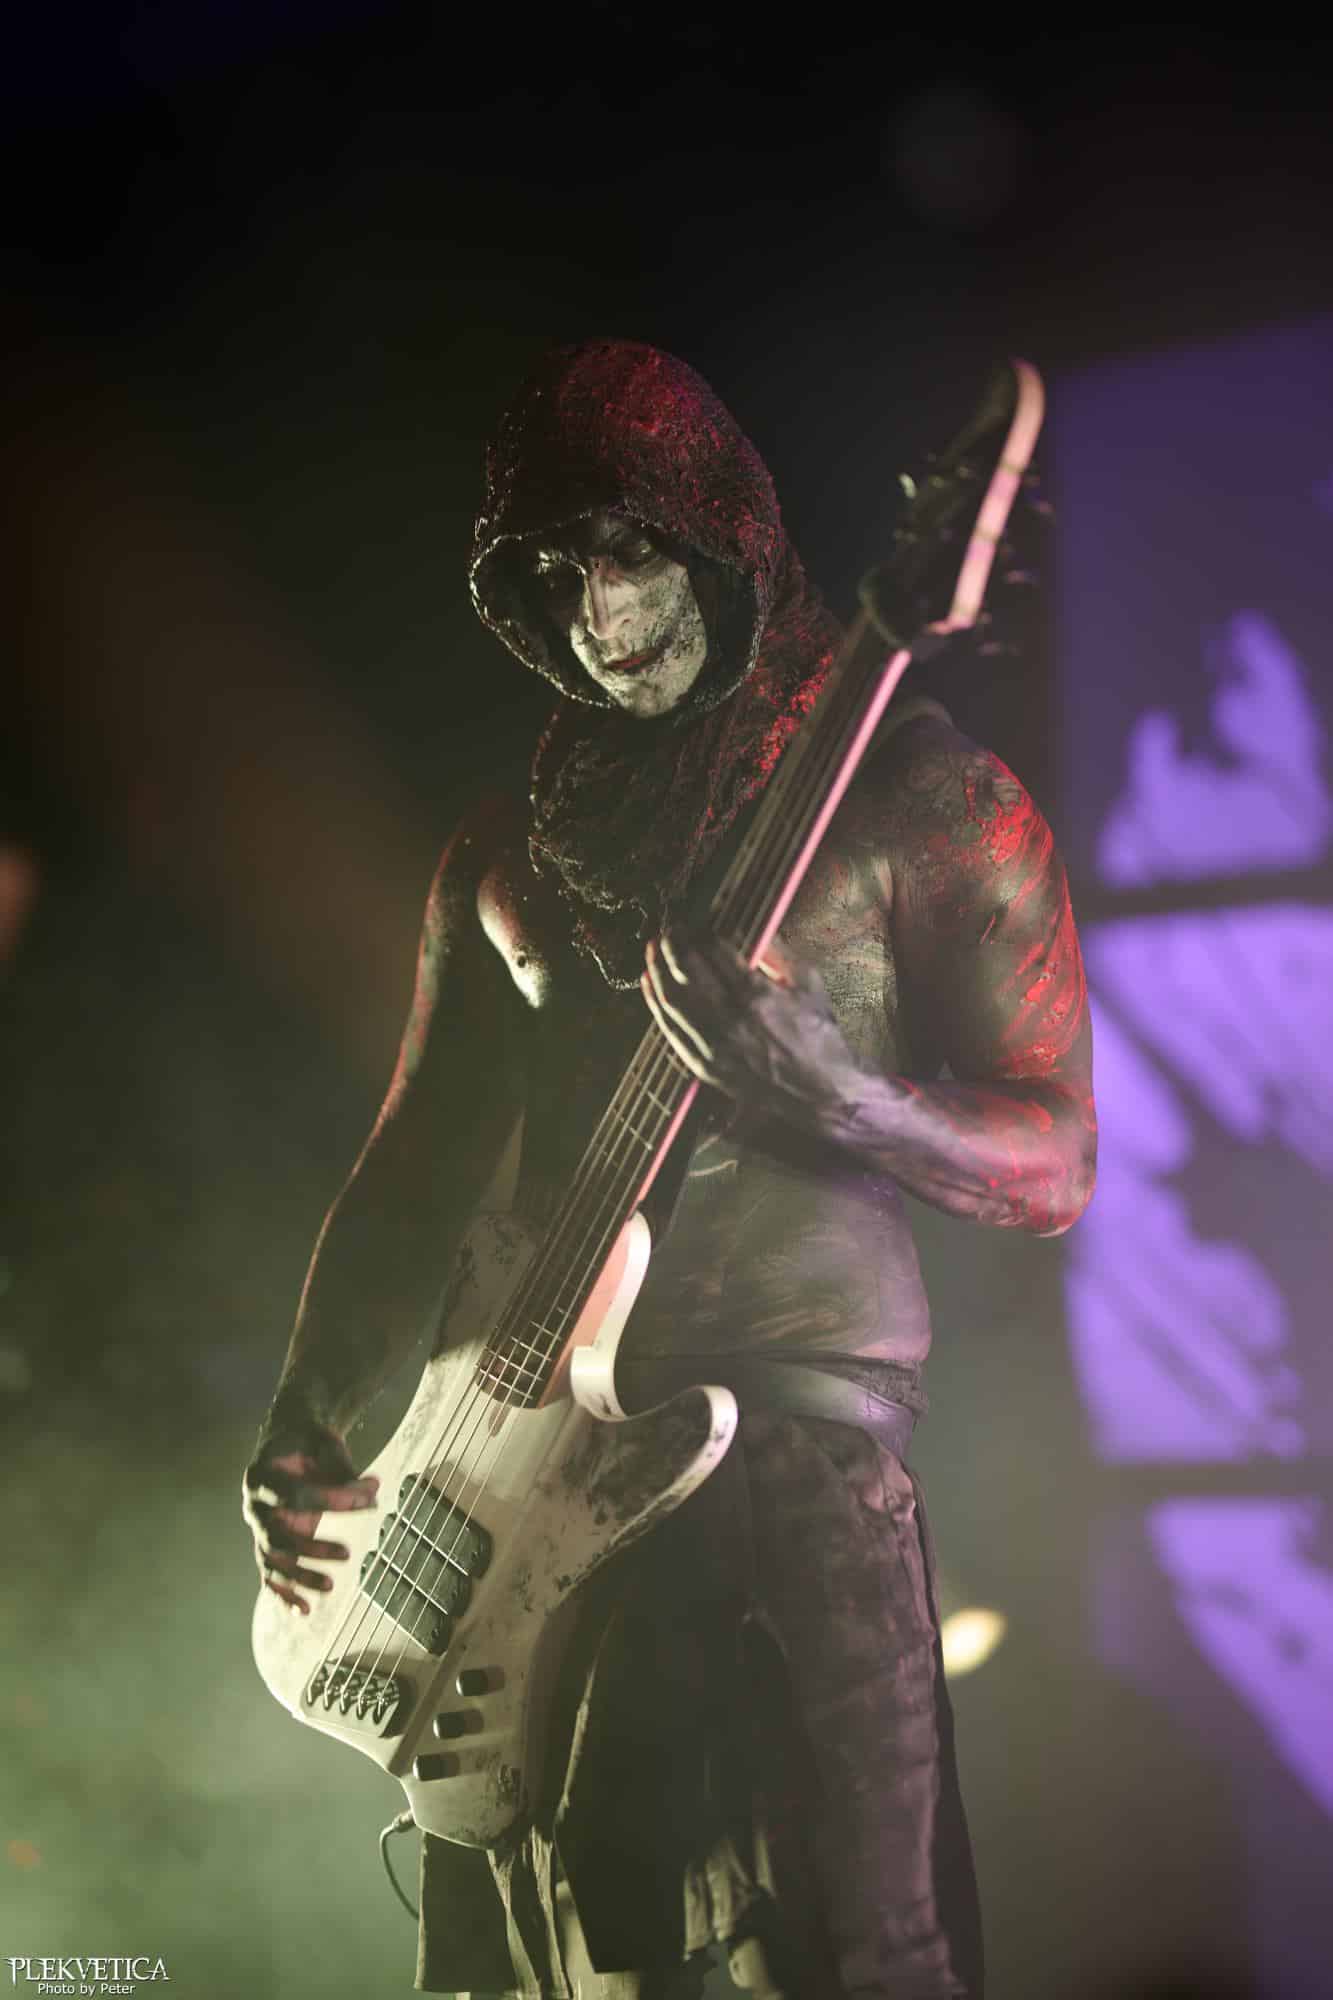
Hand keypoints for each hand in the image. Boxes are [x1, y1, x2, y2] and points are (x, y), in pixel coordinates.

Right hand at [242, 1412, 378, 1614]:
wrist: (287, 1443)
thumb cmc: (308, 1443)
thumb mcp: (325, 1444)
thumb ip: (343, 1468)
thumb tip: (370, 1491)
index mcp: (262, 1475)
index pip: (297, 1495)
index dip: (333, 1500)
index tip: (370, 1498)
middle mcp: (254, 1505)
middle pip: (277, 1534)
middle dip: (312, 1548)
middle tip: (348, 1555)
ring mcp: (257, 1528)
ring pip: (273, 1560)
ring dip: (299, 1577)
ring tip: (330, 1587)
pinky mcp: (266, 1544)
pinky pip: (270, 1574)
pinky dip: (284, 1595)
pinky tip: (303, 1612)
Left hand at [640, 928, 862, 1132]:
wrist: (818, 1095)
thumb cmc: (818, 1039)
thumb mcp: (809, 987)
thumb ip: (779, 954)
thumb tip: (755, 929)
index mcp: (757, 995)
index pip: (716, 952)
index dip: (701, 932)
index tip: (696, 922)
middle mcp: (730, 1019)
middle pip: (688, 971)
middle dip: (673, 945)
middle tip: (669, 929)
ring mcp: (714, 1044)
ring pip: (672, 998)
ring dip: (658, 969)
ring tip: (653, 949)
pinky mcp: (704, 1064)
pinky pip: (671, 1029)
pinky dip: (655, 1003)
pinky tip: (649, 983)